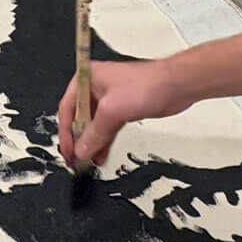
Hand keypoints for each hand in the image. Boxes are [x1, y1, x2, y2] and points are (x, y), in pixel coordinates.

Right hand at [58, 59, 193, 166]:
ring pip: (94, 126)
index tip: (68, 151)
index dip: (66, 132)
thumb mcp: (112, 110)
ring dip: (91, 144)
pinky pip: (107, 129)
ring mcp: (109, 99)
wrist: (176, 86)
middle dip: (78, 140)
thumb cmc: (147, 84)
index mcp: (86, 79)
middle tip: (76, 160)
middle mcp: (95, 87)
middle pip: (79, 118)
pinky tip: (100, 156)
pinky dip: (103, 142)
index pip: (66, 109)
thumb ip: (95, 133)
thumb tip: (82, 149)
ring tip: (88, 162)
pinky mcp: (122, 109)